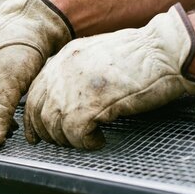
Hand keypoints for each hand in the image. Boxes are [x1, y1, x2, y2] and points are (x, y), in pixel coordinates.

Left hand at [24, 4, 194, 149]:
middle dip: (46, 133)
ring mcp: (71, 89)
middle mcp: (60, 72)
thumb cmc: (139, 54)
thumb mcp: (94, 54)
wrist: (162, 50)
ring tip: (85, 139)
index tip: (35, 132)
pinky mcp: (88, 106)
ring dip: (68, 139)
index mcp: (62, 59)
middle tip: (62, 142)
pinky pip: (75, 134)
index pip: (34, 94)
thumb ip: (73, 72)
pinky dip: (85, 143)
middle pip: (37, 112)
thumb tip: (64, 97)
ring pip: (53, 126)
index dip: (32, 118)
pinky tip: (98, 140)